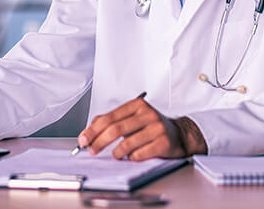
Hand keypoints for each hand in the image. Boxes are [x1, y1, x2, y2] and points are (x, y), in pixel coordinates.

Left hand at [77, 96, 206, 160]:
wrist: (179, 134)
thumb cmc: (151, 127)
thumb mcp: (132, 118)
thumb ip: (112, 121)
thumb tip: (89, 130)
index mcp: (137, 105)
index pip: (109, 117)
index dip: (93, 130)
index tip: (83, 140)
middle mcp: (147, 114)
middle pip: (115, 129)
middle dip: (99, 142)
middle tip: (91, 150)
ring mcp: (157, 128)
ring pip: (126, 143)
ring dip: (116, 153)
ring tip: (116, 155)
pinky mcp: (163, 143)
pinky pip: (139, 154)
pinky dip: (130, 158)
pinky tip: (131, 157)